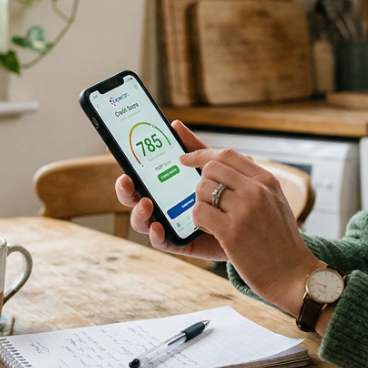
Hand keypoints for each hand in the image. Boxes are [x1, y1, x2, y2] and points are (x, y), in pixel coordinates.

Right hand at [116, 121, 227, 262]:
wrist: (252, 224)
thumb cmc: (228, 193)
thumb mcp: (213, 167)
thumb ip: (195, 149)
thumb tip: (176, 125)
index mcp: (166, 184)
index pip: (140, 173)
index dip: (126, 162)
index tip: (115, 148)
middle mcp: (162, 203)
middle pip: (133, 197)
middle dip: (124, 189)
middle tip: (127, 180)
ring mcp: (167, 223)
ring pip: (141, 220)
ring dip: (138, 212)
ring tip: (147, 204)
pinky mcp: (178, 242)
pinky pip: (161, 242)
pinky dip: (155, 235)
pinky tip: (159, 227)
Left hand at [180, 145, 321, 315]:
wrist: (293, 274)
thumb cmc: (281, 241)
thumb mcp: (275, 202)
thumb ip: (254, 182)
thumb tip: (230, 161)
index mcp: (267, 180)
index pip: (227, 154)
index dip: (202, 153)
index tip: (186, 158)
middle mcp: (257, 190)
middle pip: (211, 169)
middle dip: (201, 185)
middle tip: (207, 202)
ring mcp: (245, 210)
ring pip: (202, 190)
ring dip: (200, 205)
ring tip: (214, 221)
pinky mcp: (232, 231)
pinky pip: (199, 212)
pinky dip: (199, 221)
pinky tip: (211, 231)